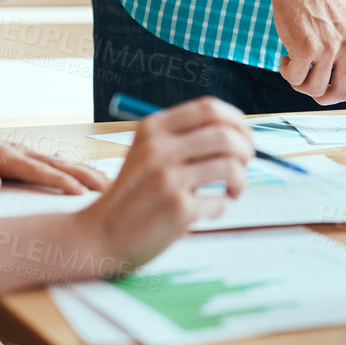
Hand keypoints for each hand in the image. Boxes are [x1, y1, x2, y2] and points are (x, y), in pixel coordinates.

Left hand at [0, 124, 111, 194]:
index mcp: (4, 157)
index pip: (38, 171)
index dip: (61, 182)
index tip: (82, 193)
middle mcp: (19, 151)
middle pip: (59, 164)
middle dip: (85, 175)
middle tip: (110, 187)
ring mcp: (24, 152)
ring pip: (61, 162)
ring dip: (85, 172)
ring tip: (108, 183)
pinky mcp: (25, 155)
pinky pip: (54, 163)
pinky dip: (73, 169)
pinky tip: (87, 176)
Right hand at [78, 97, 255, 270]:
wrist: (99, 235)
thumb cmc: (133, 196)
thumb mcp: (147, 154)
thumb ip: (183, 140)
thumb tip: (238, 134)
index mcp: (152, 129)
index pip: (209, 108)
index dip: (236, 120)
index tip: (244, 137)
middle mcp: (159, 149)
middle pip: (225, 134)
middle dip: (246, 149)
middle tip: (246, 164)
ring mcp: (167, 179)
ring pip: (230, 166)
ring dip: (241, 180)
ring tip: (233, 191)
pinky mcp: (177, 208)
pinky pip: (219, 202)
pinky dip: (221, 207)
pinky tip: (208, 212)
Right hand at [271, 0, 345, 104]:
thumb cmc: (322, 8)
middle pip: (343, 93)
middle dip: (325, 95)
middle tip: (313, 82)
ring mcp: (330, 47)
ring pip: (315, 90)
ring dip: (302, 83)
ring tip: (298, 62)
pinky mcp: (306, 48)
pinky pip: (295, 79)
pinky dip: (286, 72)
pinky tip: (286, 56)